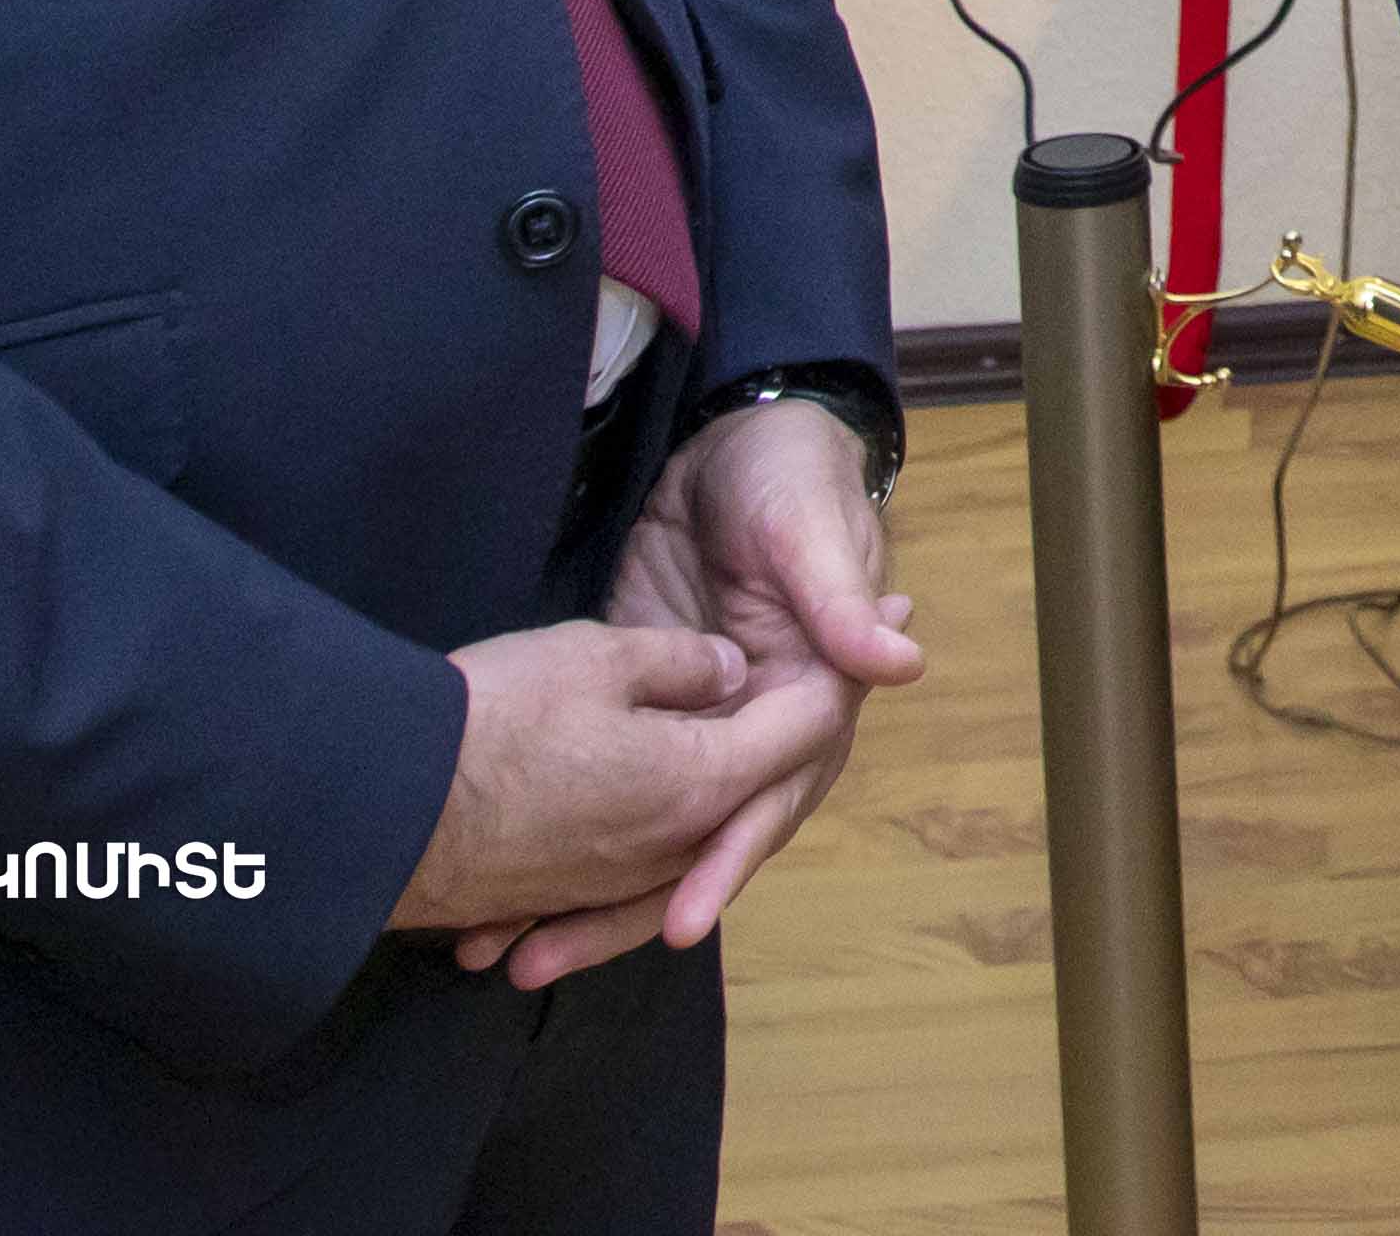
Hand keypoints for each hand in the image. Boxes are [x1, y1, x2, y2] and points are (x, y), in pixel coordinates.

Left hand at [435, 399, 919, 989]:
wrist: (734, 440)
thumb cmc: (788, 477)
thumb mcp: (807, 527)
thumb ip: (839, 596)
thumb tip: (900, 662)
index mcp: (810, 704)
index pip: (768, 799)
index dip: (724, 861)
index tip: (678, 923)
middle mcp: (756, 739)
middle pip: (697, 842)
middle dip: (626, 906)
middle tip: (547, 959)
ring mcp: (694, 733)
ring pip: (646, 838)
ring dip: (582, 901)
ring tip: (507, 954)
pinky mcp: (640, 718)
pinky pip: (606, 799)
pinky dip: (559, 850)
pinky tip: (499, 896)